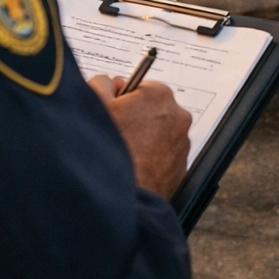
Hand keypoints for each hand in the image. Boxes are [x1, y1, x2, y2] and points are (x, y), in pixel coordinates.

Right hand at [88, 75, 191, 197]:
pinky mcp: (181, 165)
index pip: (139, 87)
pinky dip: (151, 156)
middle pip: (151, 109)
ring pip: (158, 132)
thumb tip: (107, 82)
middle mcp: (177, 115)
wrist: (124, 196)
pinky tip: (133, 165)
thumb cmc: (108, 150)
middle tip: (116, 132)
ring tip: (124, 152)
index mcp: (158, 95)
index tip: (113, 111)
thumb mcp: (95, 104)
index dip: (122, 99)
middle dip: (134, 117)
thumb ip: (101, 83)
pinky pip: (163, 153)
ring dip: (143, 137)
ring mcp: (182, 142)